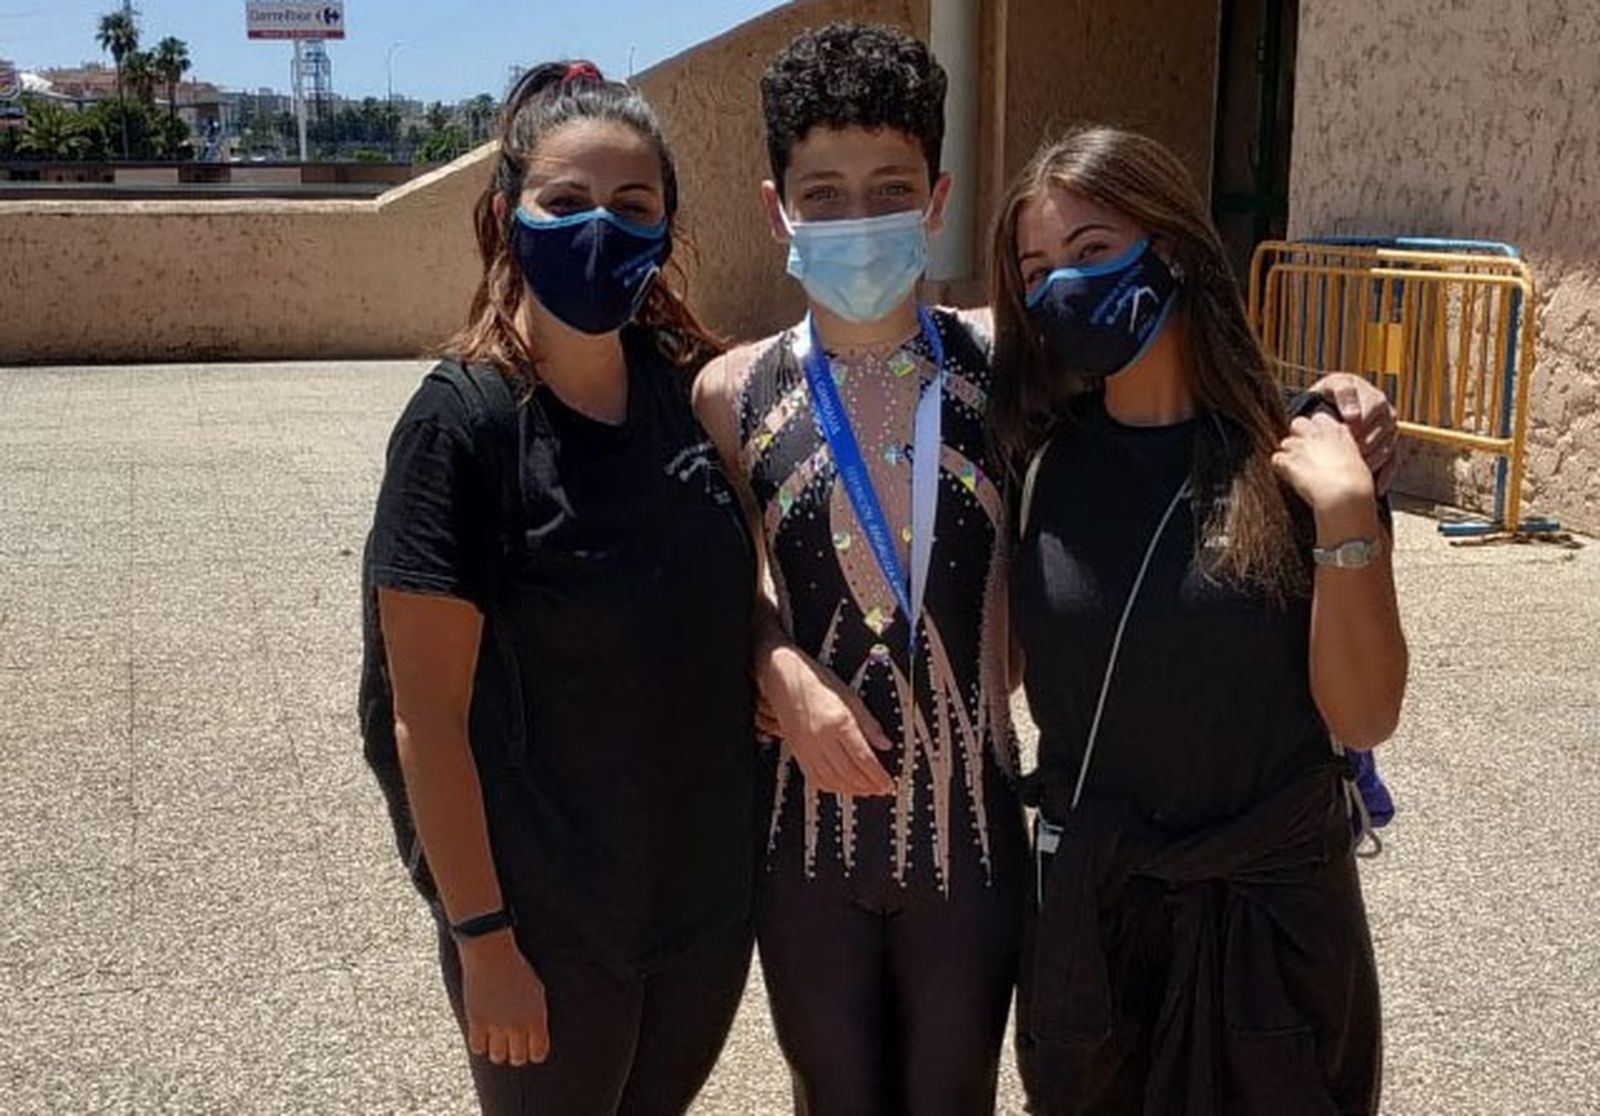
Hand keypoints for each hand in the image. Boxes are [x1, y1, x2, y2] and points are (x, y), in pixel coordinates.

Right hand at [459, 929, 549, 1066]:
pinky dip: (479, 1043)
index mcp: (537, 1018)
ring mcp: (497, 1025)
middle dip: (515, 1052)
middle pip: (518, 1058)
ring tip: (496, 1039)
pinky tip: (481, 1033)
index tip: (528, 1047)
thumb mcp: (536, 992)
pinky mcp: (477, 1022)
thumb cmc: (517, 970)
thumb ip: (537, 1017)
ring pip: (498, 1057)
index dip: (533, 1052)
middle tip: (511, 1043)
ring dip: (497, 1050)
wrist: (491, 955)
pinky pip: (477, 1048)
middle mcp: (518, 1025)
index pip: (538, 1053)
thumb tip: (536, 1040)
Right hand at [757, 643, 895, 796]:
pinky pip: (816, 778)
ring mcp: (808, 747)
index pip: (863, 758)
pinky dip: (832, 787)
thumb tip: (885, 744)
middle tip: (881, 789)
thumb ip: (869, 723)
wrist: (784, 679)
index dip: (878, 775)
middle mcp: (822, 738)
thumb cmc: (817, 682)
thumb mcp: (850, 696)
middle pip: (849, 773)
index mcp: (839, 722)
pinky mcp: (798, 752)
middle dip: (869, 786)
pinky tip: (843, 786)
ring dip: (852, 790)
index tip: (888, 784)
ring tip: (866, 790)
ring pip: (833, 780)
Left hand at [1272, 411, 1376, 515]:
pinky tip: (1288, 476)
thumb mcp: (1356, 456)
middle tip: (1304, 451)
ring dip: (1289, 453)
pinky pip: (1276, 459)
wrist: (1343, 494)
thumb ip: (1345, 444)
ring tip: (1298, 468)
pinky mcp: (1287, 461)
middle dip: (1298, 435)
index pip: (1319, 418)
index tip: (1319, 440)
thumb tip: (1341, 441)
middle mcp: (1315, 435)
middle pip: (1298, 423)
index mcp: (1335, 432)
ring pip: (1286, 442)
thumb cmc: (1355, 481)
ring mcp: (1300, 447)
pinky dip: (1280, 467)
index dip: (1317, 429)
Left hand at [1308, 373, 1398, 493]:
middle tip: (1345, 455)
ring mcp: (1389, 432)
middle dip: (1361, 444)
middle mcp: (1386, 413)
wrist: (1328, 407)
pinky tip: (1376, 487)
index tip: (1345, 431)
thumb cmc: (1328, 397)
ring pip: (1386, 449)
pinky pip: (1392, 462)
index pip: (1375, 408)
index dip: (1359, 421)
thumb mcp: (1331, 386)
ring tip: (1353, 470)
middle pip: (1380, 432)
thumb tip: (1353, 415)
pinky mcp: (1390, 447)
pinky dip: (1385, 475)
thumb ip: (1342, 393)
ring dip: (1370, 461)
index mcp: (1373, 396)